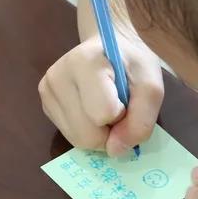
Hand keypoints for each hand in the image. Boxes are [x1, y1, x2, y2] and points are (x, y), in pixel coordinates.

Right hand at [39, 33, 163, 156]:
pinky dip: (86, 130)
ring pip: (76, 139)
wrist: (108, 47)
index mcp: (84, 62)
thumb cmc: (132, 63)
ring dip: (98, 132)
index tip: (126, 97)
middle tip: (118, 109)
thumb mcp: (151, 86)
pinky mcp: (45, 103)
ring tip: (105, 108)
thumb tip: (115, 151)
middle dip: (109, 132)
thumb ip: (141, 121)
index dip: (123, 115)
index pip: (103, 114)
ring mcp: (46, 90)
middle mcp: (57, 76)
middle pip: (86, 135)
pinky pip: (69, 135)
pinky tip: (91, 109)